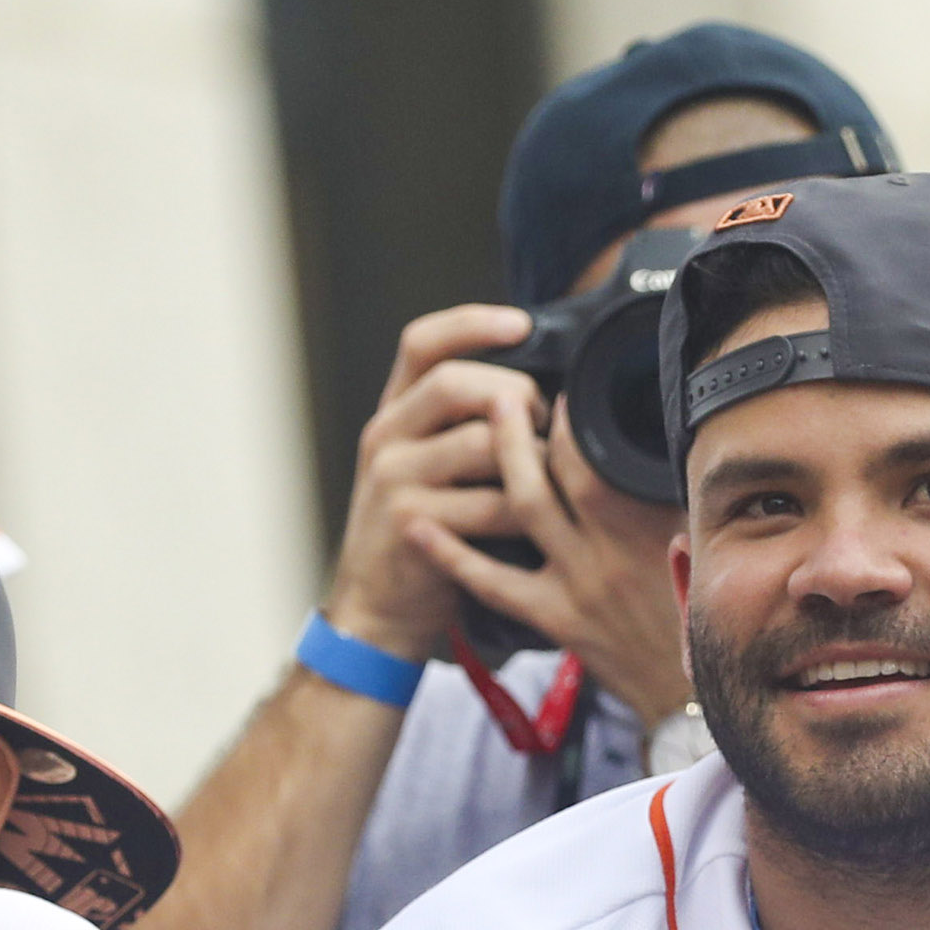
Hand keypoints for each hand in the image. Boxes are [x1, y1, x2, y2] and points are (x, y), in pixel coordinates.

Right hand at [325, 304, 539, 660]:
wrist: (381, 607)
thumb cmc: (430, 530)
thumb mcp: (434, 466)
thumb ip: (471, 424)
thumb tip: (548, 390)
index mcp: (397, 413)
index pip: (422, 342)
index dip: (471, 323)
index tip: (522, 322)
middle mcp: (387, 435)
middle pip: (457, 383)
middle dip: (518, 397)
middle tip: (546, 426)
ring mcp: (393, 477)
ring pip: (483, 441)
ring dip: (532, 458)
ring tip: (547, 479)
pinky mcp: (411, 522)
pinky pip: (492, 502)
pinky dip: (526, 511)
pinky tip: (535, 523)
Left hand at [408, 386, 694, 723]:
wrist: (688, 692)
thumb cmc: (697, 614)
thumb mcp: (699, 546)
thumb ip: (666, 499)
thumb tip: (645, 443)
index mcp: (652, 528)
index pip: (604, 457)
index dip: (575, 418)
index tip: (558, 393)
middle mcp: (612, 550)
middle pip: (560, 471)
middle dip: (525, 425)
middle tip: (502, 390)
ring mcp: (579, 584)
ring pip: (525, 510)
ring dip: (496, 464)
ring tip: (469, 430)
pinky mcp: (555, 618)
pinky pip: (493, 582)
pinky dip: (452, 553)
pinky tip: (420, 525)